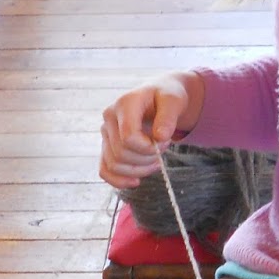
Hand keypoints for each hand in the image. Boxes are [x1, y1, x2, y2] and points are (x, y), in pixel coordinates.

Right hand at [100, 72, 203, 188]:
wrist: (158, 98)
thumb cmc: (166, 97)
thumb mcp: (173, 100)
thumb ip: (168, 117)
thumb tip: (160, 137)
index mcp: (124, 104)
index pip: (128, 137)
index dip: (147, 148)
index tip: (164, 141)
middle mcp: (109, 118)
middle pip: (121, 153)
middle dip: (146, 159)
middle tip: (162, 148)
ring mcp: (105, 133)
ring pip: (114, 165)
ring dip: (138, 170)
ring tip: (155, 160)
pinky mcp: (106, 146)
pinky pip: (105, 170)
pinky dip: (119, 180)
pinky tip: (136, 181)